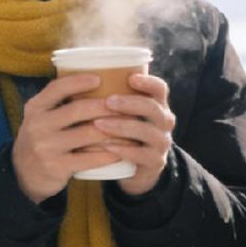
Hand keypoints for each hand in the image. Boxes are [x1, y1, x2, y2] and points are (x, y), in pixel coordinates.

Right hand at [13, 74, 142, 203]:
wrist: (23, 174)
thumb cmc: (42, 138)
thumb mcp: (40, 117)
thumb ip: (58, 101)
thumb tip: (96, 79)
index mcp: (35, 108)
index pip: (57, 88)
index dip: (78, 81)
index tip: (99, 78)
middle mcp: (38, 125)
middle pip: (77, 110)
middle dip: (105, 106)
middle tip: (127, 104)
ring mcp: (46, 147)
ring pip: (87, 134)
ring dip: (113, 129)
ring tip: (130, 125)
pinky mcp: (56, 167)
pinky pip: (88, 158)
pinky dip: (108, 154)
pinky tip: (121, 150)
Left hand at [92, 72, 176, 196]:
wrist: (137, 169)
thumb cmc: (125, 134)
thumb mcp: (125, 115)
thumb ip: (114, 99)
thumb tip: (81, 78)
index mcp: (158, 105)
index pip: (160, 89)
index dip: (148, 82)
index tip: (130, 78)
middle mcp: (164, 122)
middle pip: (153, 108)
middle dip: (130, 103)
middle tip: (108, 102)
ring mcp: (162, 143)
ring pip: (146, 131)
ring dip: (122, 126)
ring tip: (99, 124)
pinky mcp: (155, 162)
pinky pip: (141, 155)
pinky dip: (124, 149)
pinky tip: (107, 146)